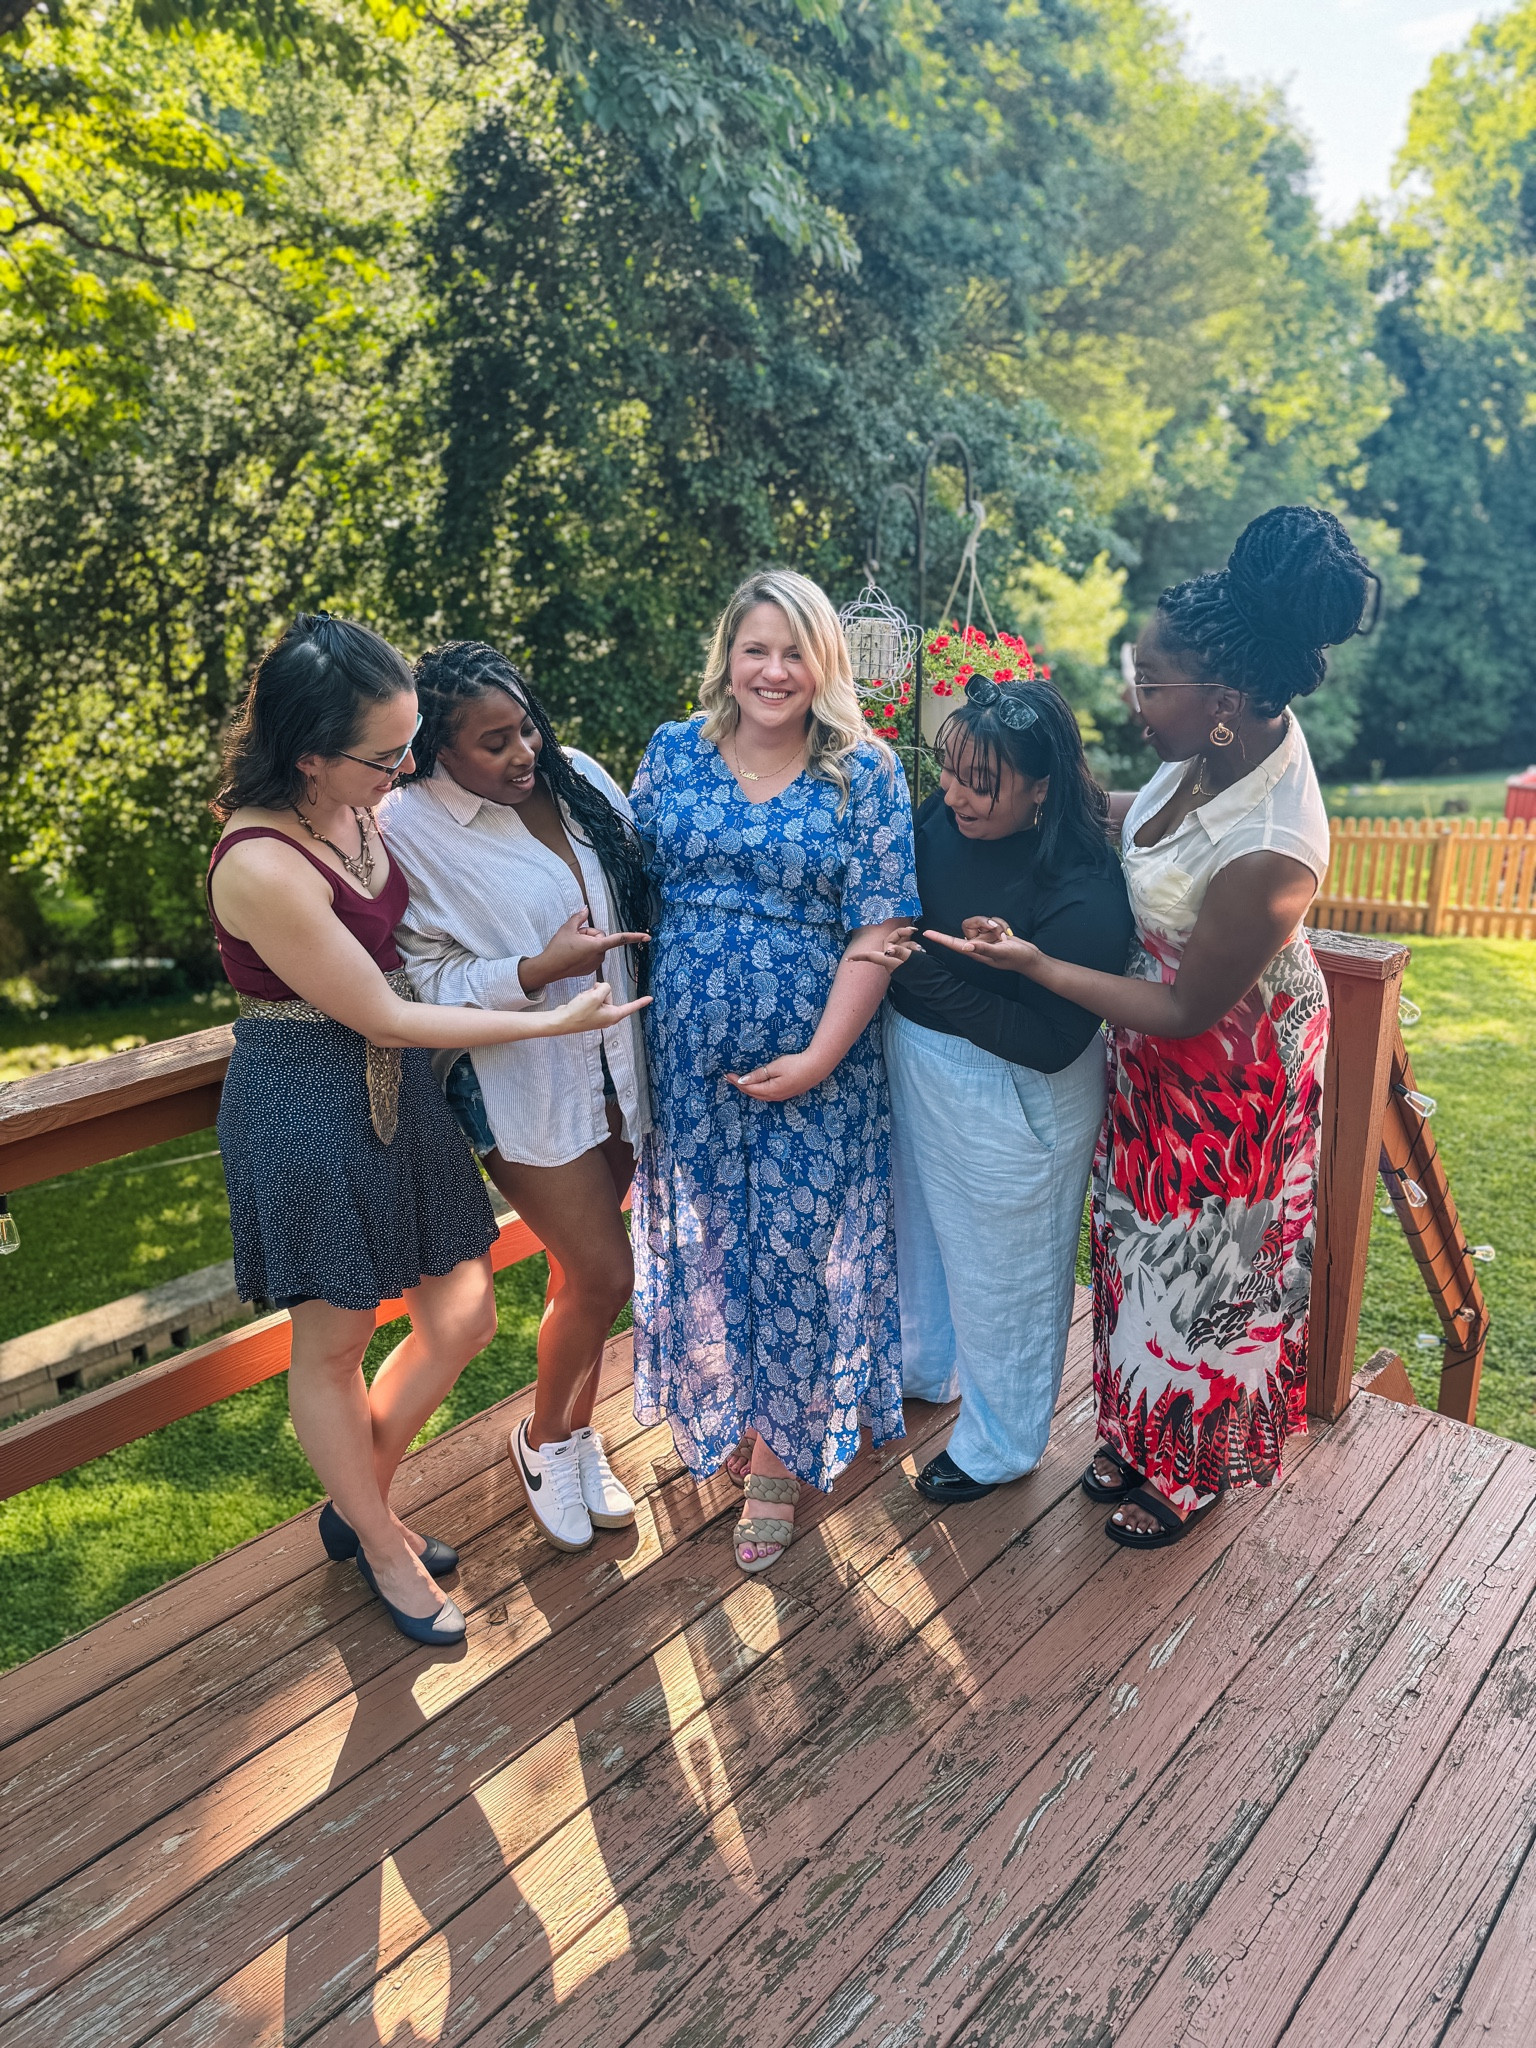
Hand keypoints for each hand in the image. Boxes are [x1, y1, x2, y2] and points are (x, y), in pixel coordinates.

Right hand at [520, 907, 650, 993]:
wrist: (549, 967)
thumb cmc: (558, 948)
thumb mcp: (568, 928)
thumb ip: (580, 917)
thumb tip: (586, 909)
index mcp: (597, 945)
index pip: (619, 939)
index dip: (634, 937)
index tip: (647, 937)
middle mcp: (599, 956)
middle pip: (601, 938)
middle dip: (590, 935)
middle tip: (575, 937)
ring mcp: (595, 964)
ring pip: (596, 947)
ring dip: (587, 944)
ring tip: (572, 947)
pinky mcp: (590, 969)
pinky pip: (592, 956)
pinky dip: (584, 953)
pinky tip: (572, 955)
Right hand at [543, 982, 652, 1033]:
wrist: (562, 1021)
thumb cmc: (579, 1012)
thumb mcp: (595, 996)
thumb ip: (604, 988)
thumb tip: (603, 987)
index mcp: (613, 1015)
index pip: (631, 1007)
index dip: (641, 1002)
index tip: (651, 998)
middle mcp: (608, 1017)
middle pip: (609, 995)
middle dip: (599, 991)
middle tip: (590, 998)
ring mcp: (599, 1016)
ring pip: (600, 995)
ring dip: (591, 994)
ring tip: (583, 1002)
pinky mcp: (590, 1014)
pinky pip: (592, 999)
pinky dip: (586, 998)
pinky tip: (579, 1003)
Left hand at [726, 1052, 824, 1101]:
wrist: (817, 1067)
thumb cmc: (796, 1064)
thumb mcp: (775, 1067)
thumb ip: (758, 1075)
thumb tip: (742, 1081)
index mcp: (770, 1090)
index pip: (748, 1088)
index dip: (736, 1082)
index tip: (727, 1075)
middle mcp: (775, 1096)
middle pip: (752, 1093)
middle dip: (740, 1087)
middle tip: (729, 1079)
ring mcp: (782, 1096)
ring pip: (760, 1096)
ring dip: (749, 1090)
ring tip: (740, 1083)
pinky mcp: (787, 1093)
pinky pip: (767, 1095)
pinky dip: (758, 1091)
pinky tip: (756, 1087)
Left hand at [846, 925, 922, 972]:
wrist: (932, 983)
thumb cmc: (921, 971)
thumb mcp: (911, 959)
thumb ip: (900, 952)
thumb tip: (889, 949)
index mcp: (889, 961)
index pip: (871, 956)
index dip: (859, 957)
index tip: (848, 959)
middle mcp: (891, 961)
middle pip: (890, 942)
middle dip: (902, 934)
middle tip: (914, 930)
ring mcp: (898, 962)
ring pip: (900, 944)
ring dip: (910, 942)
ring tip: (920, 949)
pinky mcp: (905, 962)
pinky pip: (905, 950)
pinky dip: (912, 948)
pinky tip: (920, 951)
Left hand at [923, 918, 1043, 976]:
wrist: (1030, 957)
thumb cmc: (1016, 957)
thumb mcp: (1000, 952)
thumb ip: (983, 949)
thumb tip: (965, 946)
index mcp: (975, 951)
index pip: (954, 943)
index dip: (940, 938)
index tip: (927, 933)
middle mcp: (977, 944)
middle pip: (970, 925)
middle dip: (984, 923)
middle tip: (997, 932)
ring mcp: (985, 938)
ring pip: (982, 921)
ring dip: (995, 925)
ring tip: (1004, 935)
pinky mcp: (992, 933)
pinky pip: (992, 921)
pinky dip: (1001, 924)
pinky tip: (1007, 934)